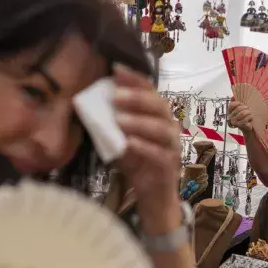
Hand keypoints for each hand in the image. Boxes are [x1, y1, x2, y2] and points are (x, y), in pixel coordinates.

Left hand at [113, 64, 181, 233]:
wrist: (153, 197)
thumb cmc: (139, 165)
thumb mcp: (123, 140)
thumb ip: (115, 123)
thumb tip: (94, 102)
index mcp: (158, 117)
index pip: (150, 91)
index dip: (135, 79)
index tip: (116, 69)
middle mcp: (169, 128)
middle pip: (159, 106)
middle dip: (137, 99)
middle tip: (116, 96)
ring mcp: (172, 147)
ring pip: (161, 129)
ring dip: (139, 122)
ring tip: (118, 119)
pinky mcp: (170, 166)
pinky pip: (159, 154)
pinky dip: (144, 147)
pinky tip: (128, 143)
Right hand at [227, 100, 252, 132]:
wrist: (246, 127)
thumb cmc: (243, 117)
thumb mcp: (239, 110)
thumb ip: (235, 103)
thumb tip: (233, 96)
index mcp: (229, 112)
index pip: (231, 105)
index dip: (238, 103)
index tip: (242, 104)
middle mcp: (230, 117)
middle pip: (239, 108)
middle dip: (246, 107)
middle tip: (249, 109)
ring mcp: (234, 122)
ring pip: (243, 113)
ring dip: (249, 112)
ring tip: (250, 113)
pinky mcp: (239, 125)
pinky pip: (246, 118)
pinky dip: (250, 117)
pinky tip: (250, 118)